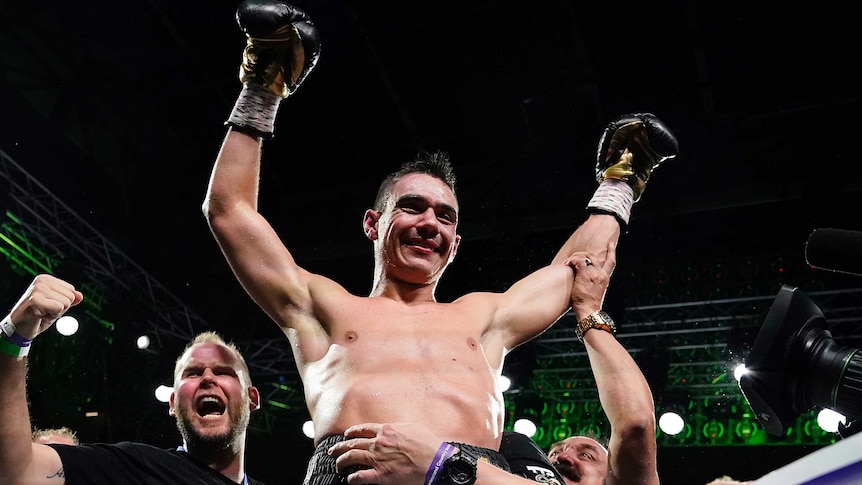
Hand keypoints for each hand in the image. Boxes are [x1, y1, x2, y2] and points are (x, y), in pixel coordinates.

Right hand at [6, 274, 83, 339]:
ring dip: (55, 313)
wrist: (19, 328)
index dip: (63, 302)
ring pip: (66, 303)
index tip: (48, 306)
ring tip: (41, 313)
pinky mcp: (36, 300)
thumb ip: (68, 299)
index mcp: (46, 279)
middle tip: (44, 311)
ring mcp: (38, 289)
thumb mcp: (56, 306)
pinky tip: (39, 316)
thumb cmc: (37, 316)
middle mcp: (41, 281)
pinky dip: (52, 316)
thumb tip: (80, 295)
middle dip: (60, 308)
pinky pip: (59, 308)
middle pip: (70, 296)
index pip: (71, 290)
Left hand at [328, 422, 442, 484]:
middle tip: (333, 451)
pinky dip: (353, 478)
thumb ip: (398, 428)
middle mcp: (378, 443)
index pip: (362, 429)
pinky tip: (350, 480)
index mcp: (386, 430)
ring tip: (337, 465)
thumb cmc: (428, 444)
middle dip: (339, 447)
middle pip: (352, 443)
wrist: (436, 461)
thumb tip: (392, 429)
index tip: (346, 435)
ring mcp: (378, 459)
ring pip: (351, 457)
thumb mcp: (413, 427)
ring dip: (341, 461)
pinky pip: (360, 477)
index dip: (351, 433)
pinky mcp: (381, 475)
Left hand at [566, 242, 615, 320]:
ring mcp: (594, 273)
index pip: (611, 262)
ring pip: (585, 256)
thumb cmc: (589, 305)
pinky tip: (567, 264)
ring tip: (568, 263)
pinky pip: (578, 260)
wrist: (589, 311)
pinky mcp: (585, 274)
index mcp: (605, 278)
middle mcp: (601, 274)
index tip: (611, 244)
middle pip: (593, 256)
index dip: (611, 251)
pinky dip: (571, 260)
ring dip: (575, 257)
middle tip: (573, 258)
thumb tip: (582, 278)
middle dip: (582, 254)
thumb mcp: (595, 291)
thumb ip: (592, 282)